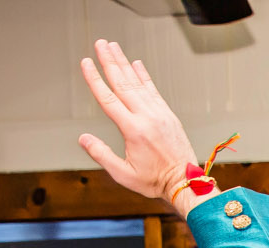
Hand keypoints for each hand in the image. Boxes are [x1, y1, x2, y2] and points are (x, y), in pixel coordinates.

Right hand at [78, 40, 201, 215]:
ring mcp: (160, 114)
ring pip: (138, 83)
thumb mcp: (123, 174)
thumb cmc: (155, 181)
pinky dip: (144, 76)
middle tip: (100, 43)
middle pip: (123, 83)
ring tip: (114, 47)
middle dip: (110, 61)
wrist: (186, 182)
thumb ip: (101, 155)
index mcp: (133, 130)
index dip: (95, 79)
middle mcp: (147, 117)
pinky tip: (137, 64)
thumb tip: (83, 138)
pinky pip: (154, 91)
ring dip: (124, 63)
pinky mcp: (168, 115)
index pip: (108, 99)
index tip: (86, 62)